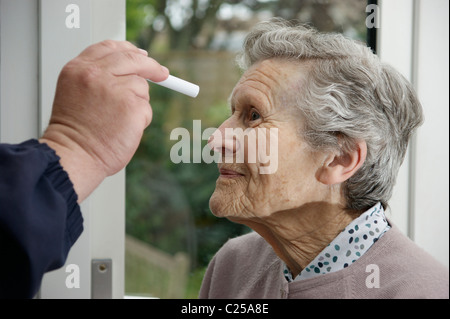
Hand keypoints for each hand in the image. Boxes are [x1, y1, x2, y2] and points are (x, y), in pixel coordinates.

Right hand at [40, 40, 168, 201]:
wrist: (74, 156)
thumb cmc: (75, 133)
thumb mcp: (77, 93)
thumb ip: (99, 77)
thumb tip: (135, 70)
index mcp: (79, 68)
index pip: (110, 47)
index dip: (129, 50)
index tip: (141, 55)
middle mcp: (96, 74)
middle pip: (133, 59)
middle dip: (151, 66)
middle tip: (163, 74)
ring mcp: (115, 89)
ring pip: (141, 87)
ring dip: (138, 103)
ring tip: (117, 121)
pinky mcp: (132, 106)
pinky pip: (146, 108)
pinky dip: (141, 120)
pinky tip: (123, 129)